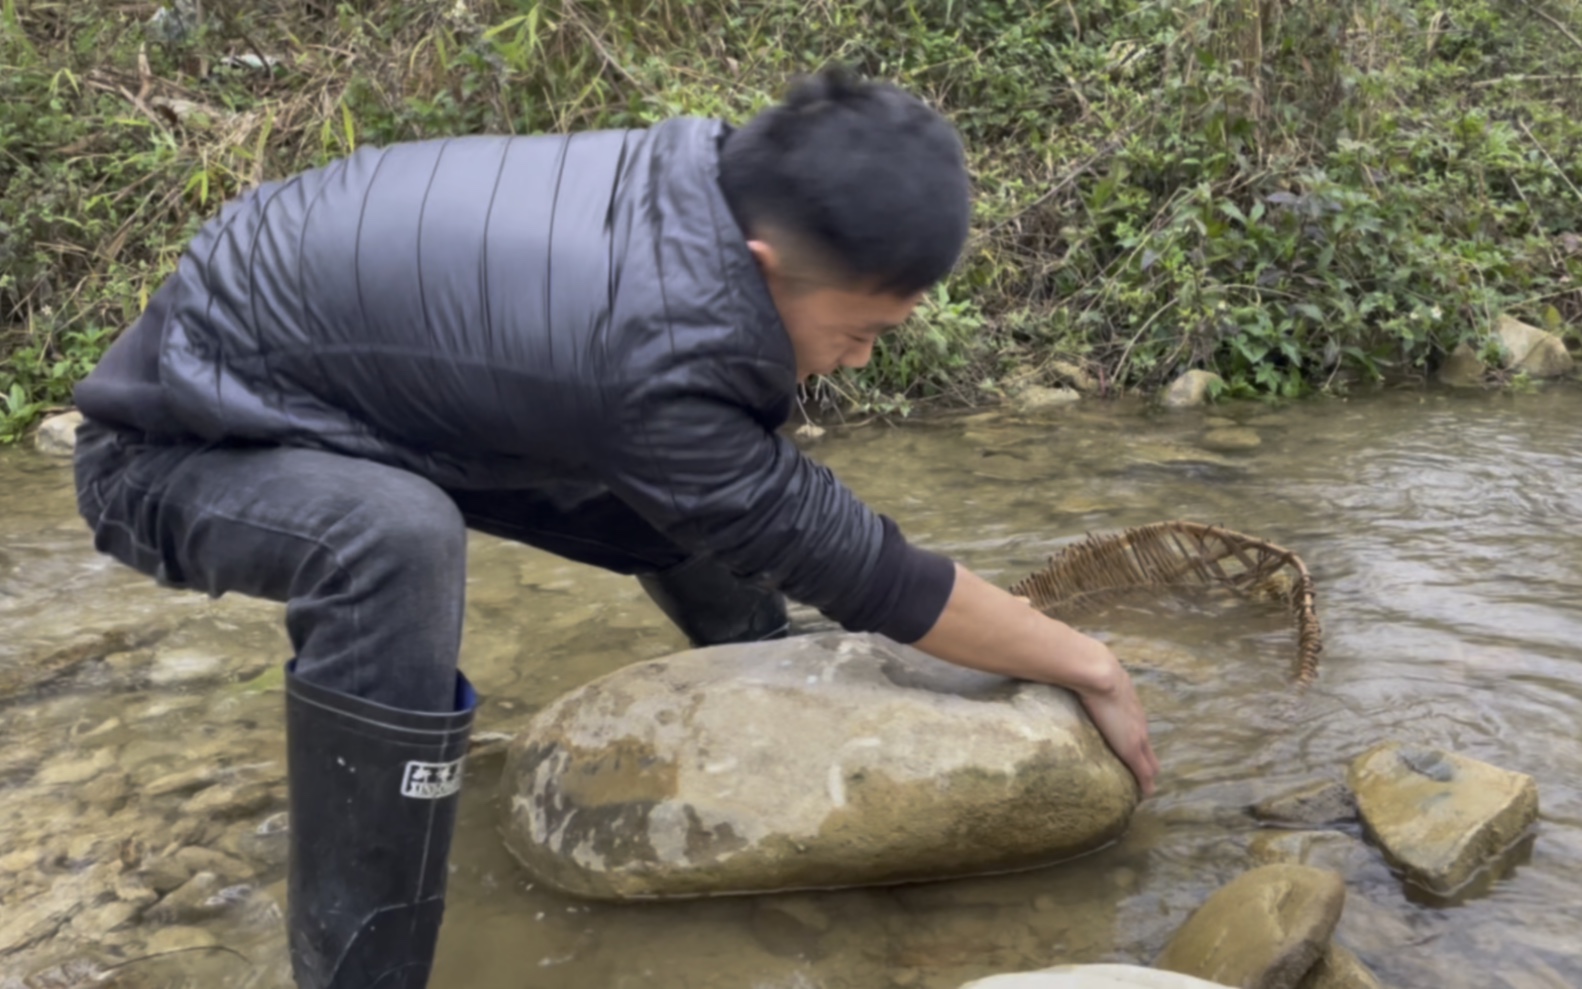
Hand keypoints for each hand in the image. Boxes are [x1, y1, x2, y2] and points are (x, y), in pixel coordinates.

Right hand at [1012, 594, 1158, 795]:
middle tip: (1146, 757)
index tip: (1124, 723)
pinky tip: (1147, 790)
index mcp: (1114, 681)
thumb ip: (1041, 630)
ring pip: (1145, 749)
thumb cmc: (1066, 653)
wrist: (1085, 665)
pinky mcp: (1130, 742)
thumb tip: (1021, 602)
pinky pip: (1140, 765)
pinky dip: (1144, 777)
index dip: (1125, 715)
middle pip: (1140, 727)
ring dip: (1148, 764)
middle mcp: (1129, 703)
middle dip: (1143, 742)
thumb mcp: (1055, 641)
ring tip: (1149, 778)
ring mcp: (1133, 723)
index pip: (1123, 702)